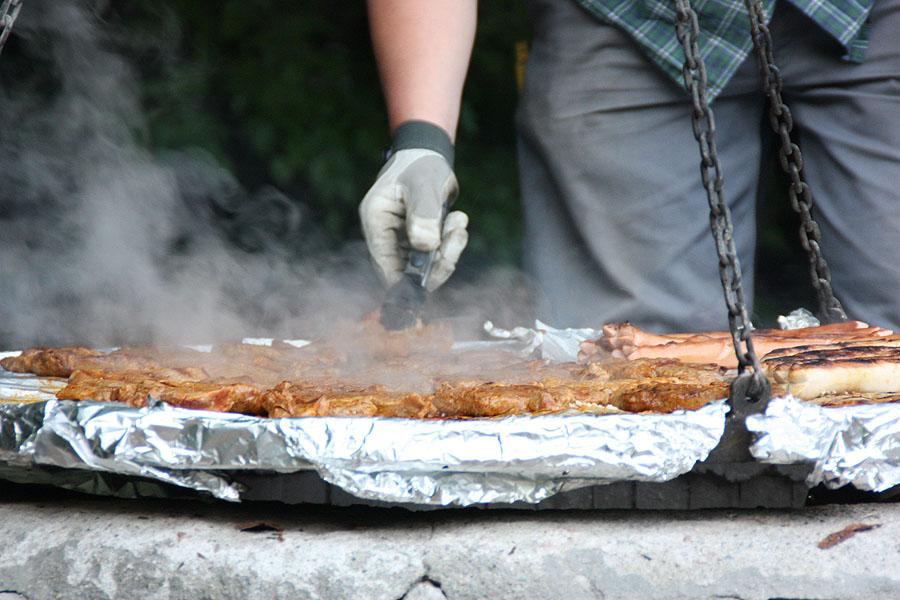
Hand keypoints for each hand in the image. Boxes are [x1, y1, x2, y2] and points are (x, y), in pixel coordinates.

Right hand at [360, 127, 467, 290]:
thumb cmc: (421, 164)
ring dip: (448, 249)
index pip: (384, 264)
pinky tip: (457, 219)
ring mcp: (402, 239)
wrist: (429, 155)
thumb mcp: (424, 184)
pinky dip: (452, 242)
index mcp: (376, 220)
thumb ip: (424, 215)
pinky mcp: (419, 240)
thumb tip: (426, 247)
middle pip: (407, 270)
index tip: (430, 280)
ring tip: (458, 221)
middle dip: (436, 261)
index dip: (405, 280)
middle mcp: (386, 235)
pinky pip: (437, 254)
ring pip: (426, 265)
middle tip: (456, 238)